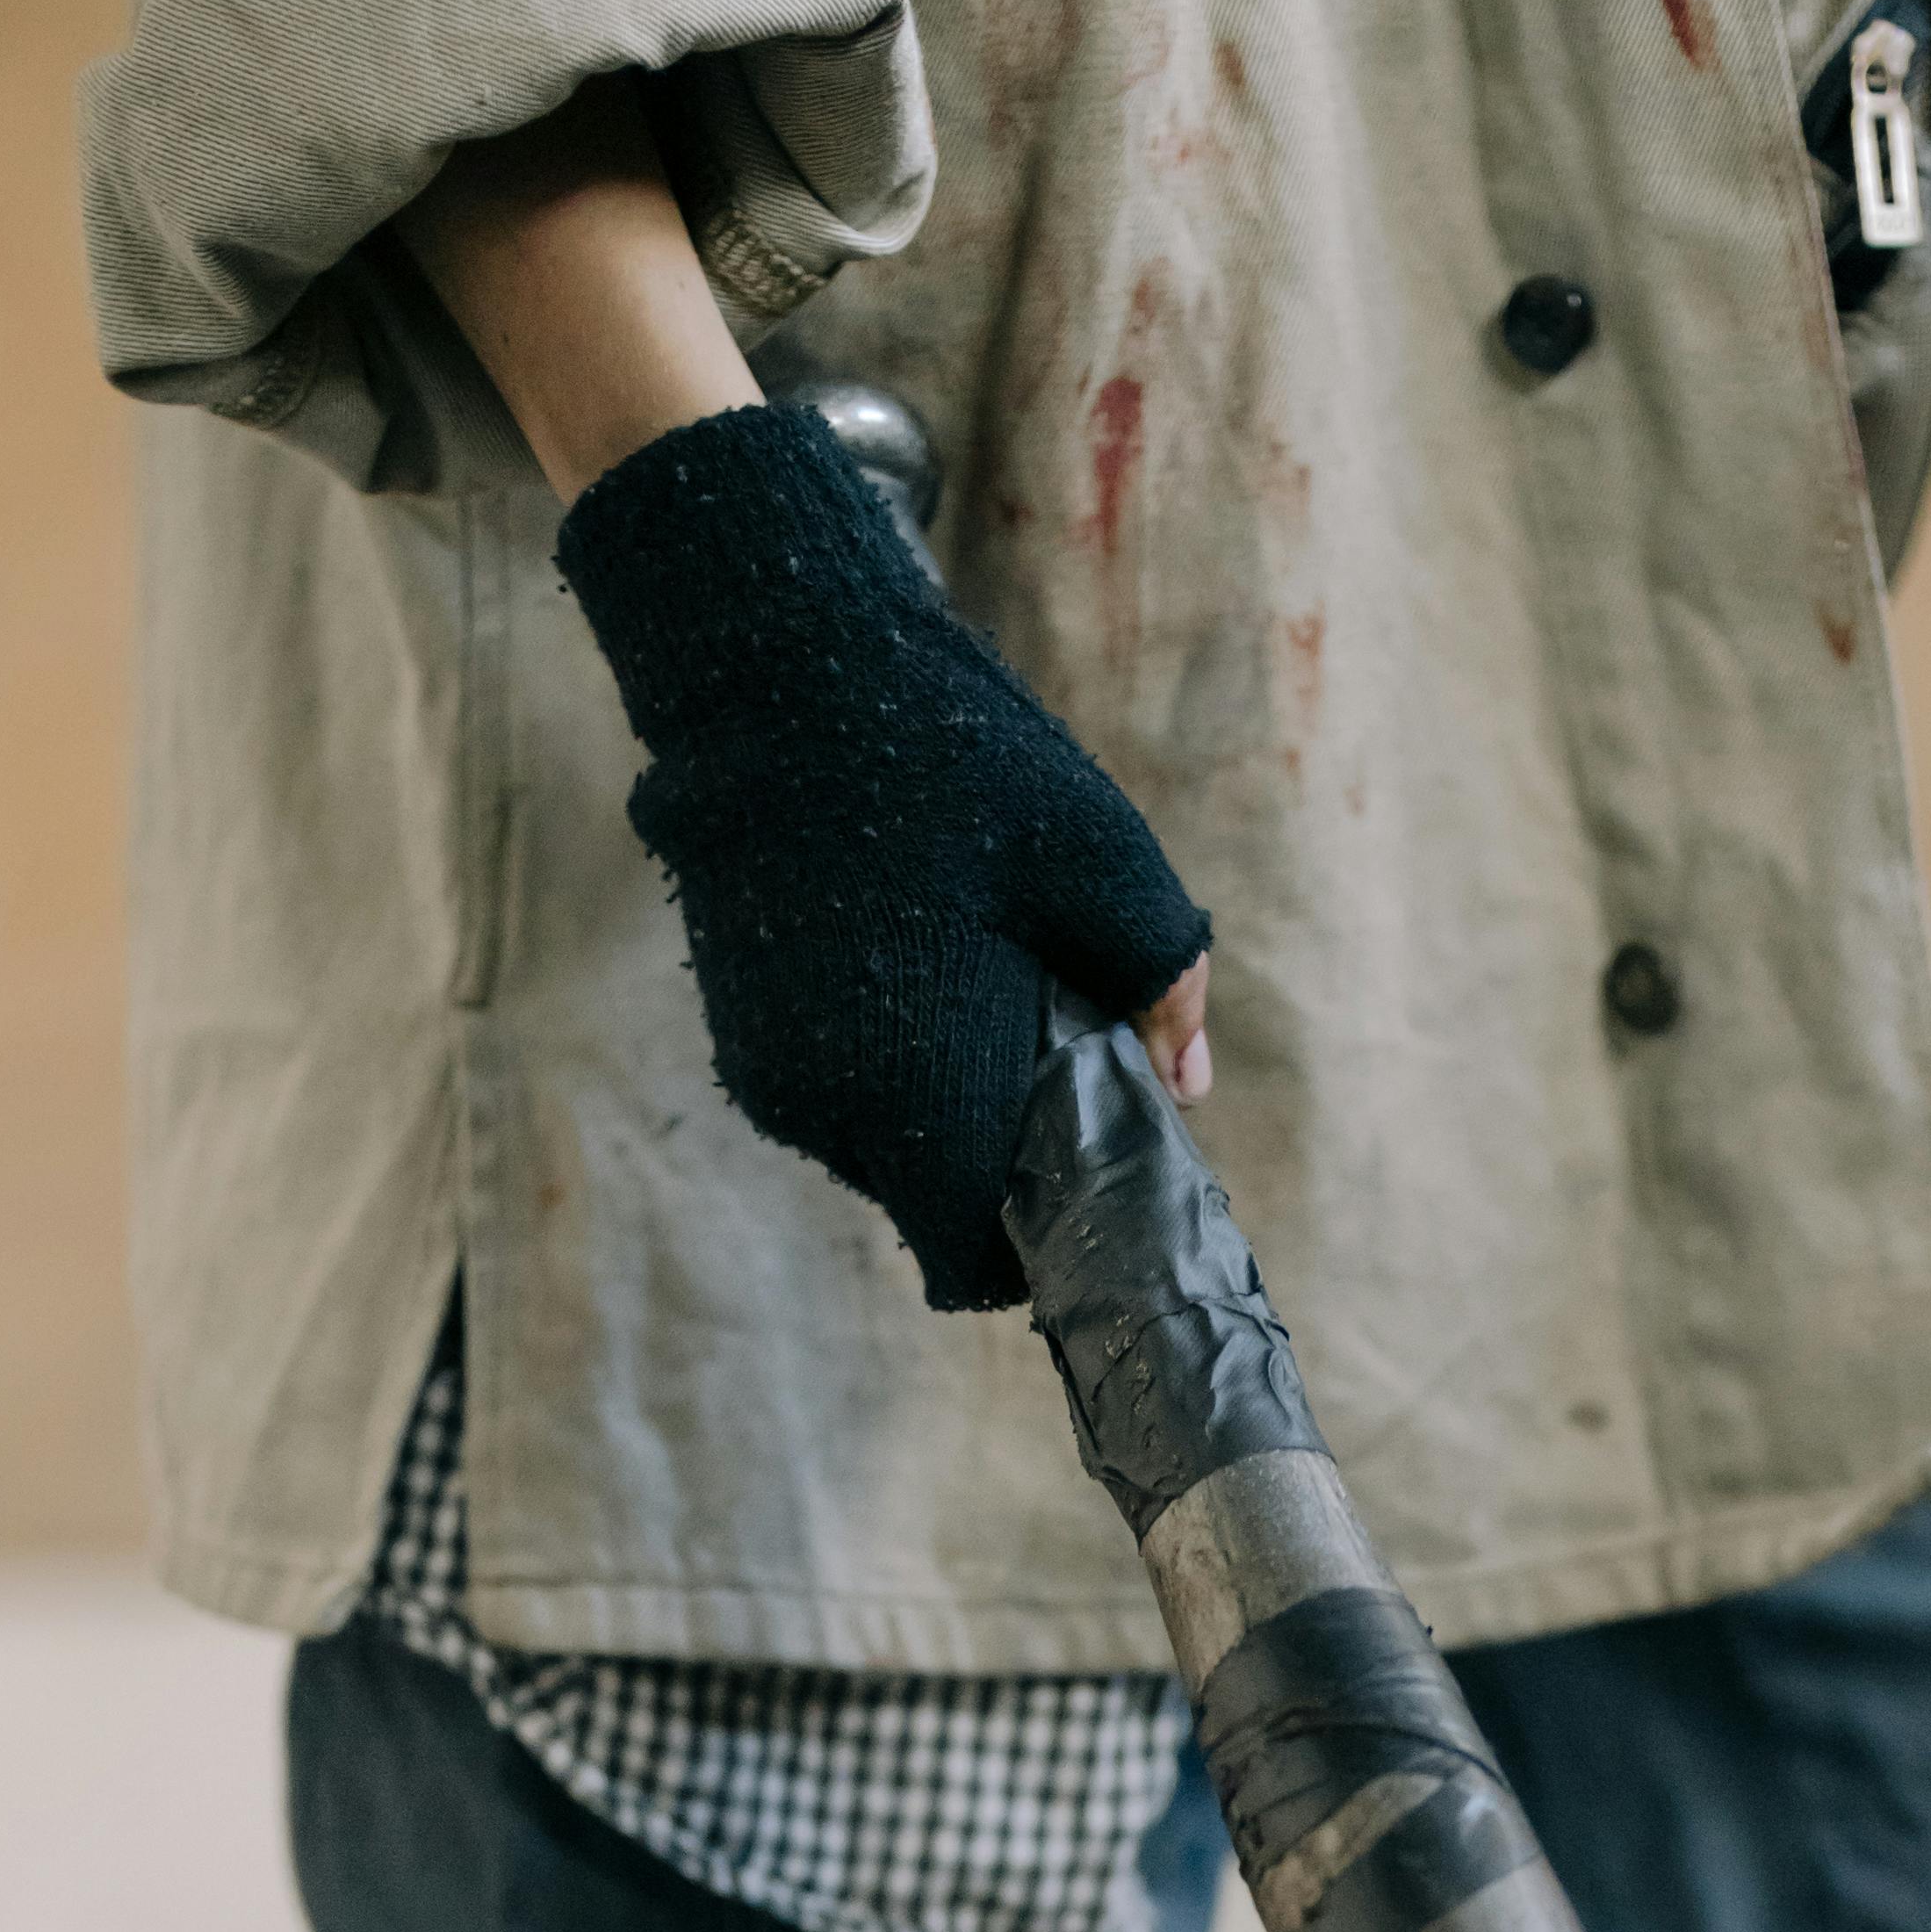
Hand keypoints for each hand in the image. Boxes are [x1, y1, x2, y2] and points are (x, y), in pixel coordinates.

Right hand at [556, 403, 1212, 1311]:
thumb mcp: (1102, 860)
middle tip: (1039, 1041)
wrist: (778, 668)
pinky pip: (833, 1093)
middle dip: (992, 1154)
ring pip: (883, 1149)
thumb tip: (1190, 1087)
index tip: (1076, 1177)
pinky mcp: (740, 1034)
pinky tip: (906, 956)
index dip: (1035, 1241)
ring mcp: (771, 1075)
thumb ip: (1162, 984)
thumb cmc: (956, 761)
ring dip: (935, 1100)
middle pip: (933, 1202)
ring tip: (968, 978)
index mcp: (921, 1094)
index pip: (973, 1263)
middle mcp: (829, 1110)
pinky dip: (880, 1056)